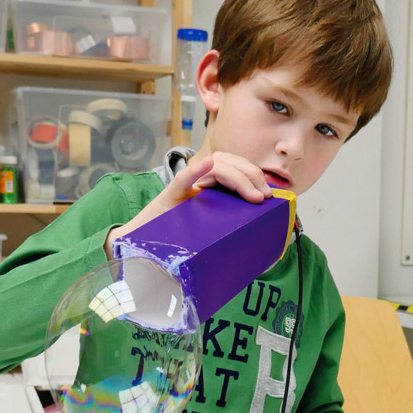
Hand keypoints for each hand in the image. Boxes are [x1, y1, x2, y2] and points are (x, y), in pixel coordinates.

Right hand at [105, 151, 270, 252]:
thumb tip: (261, 235)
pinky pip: (182, 179)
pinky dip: (195, 171)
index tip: (267, 195)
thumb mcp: (211, 232)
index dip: (252, 175)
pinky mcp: (168, 196)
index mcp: (208, 187)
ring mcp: (183, 188)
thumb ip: (229, 225)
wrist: (145, 250)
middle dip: (249, 175)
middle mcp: (197, 182)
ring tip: (250, 192)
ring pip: (212, 166)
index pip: (233, 167)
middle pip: (227, 162)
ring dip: (234, 175)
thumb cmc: (180, 242)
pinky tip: (207, 164)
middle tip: (262, 196)